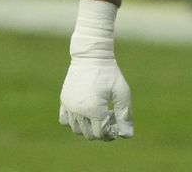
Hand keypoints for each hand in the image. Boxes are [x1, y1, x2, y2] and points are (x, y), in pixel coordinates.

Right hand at [58, 0, 133, 140]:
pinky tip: (86, 112)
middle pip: (89, 135)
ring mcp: (68, 106)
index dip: (111, 132)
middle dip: (101, 130)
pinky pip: (65, 121)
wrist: (91, 56)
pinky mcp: (63, 101)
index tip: (117, 122)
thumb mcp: (122, 91)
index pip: (101, 133)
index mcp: (93, 109)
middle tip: (110, 116)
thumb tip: (128, 135)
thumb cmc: (110, 73)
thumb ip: (125, 113)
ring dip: (88, 128)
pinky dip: (74, 123)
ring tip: (100, 113)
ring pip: (76, 130)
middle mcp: (78, 111)